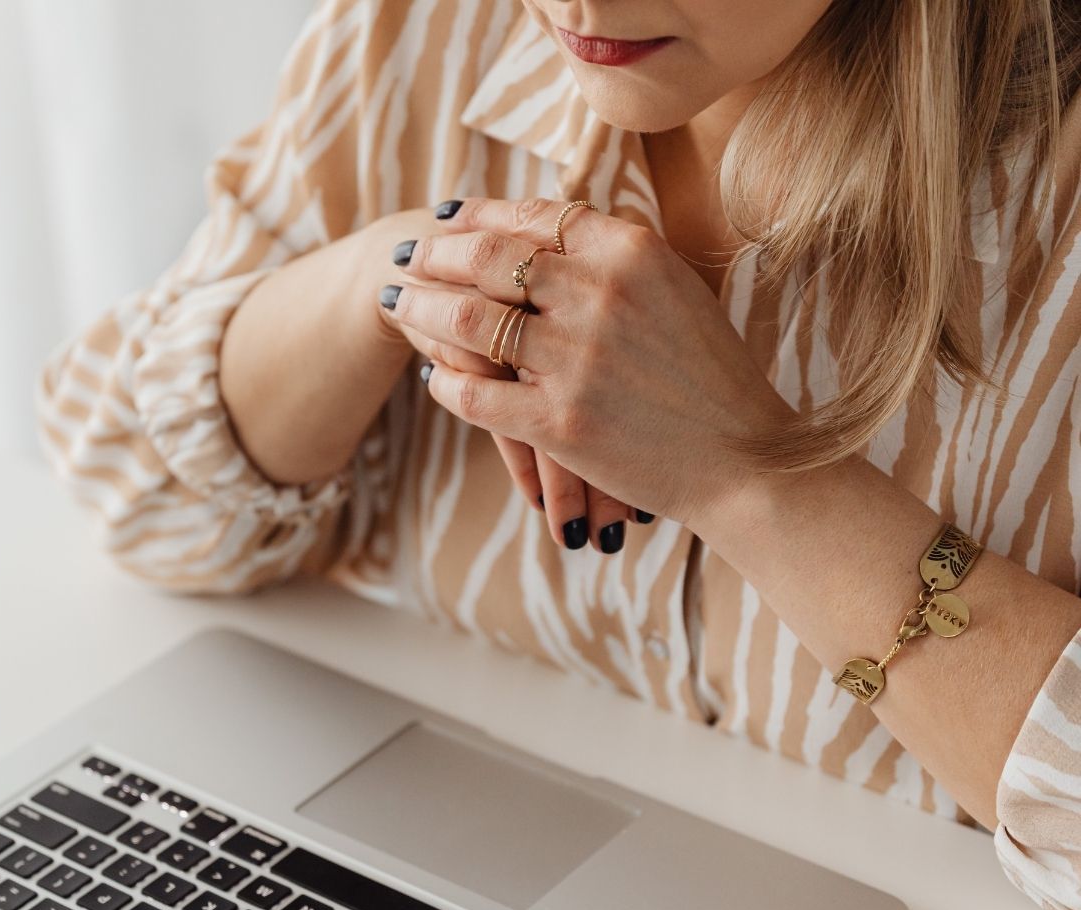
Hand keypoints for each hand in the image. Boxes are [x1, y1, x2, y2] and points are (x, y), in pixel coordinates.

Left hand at [378, 196, 794, 533]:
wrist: (744, 459)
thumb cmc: (711, 377)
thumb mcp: (675, 292)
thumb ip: (614, 259)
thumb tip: (548, 230)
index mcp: (631, 252)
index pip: (532, 216)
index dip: (479, 215)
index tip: (447, 217)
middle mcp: (598, 294)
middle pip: (487, 258)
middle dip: (436, 253)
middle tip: (407, 255)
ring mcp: (575, 359)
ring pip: (468, 320)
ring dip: (422, 311)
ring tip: (400, 306)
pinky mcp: (558, 421)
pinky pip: (474, 394)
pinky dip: (446, 384)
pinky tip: (436, 380)